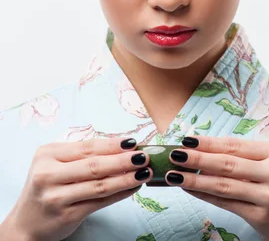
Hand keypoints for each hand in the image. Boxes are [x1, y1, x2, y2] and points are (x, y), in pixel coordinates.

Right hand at [2, 138, 152, 240]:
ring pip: (99, 185)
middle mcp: (48, 175)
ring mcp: (56, 197)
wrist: (27, 223)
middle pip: (94, 165)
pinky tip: (133, 187)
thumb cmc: (48, 187)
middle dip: (123, 161)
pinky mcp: (66, 215)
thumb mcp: (56, 164)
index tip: (134, 142)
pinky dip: (120, 194)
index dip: (113, 145)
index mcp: (47, 155)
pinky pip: (100, 202)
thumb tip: (124, 146)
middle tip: (144, 157)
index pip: (87, 147)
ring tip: (145, 172)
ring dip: (126, 178)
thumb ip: (83, 155)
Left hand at [164, 136, 268, 240]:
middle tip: (174, 154)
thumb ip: (243, 158)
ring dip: (195, 179)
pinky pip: (226, 203)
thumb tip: (202, 151)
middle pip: (228, 163)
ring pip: (224, 184)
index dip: (209, 142)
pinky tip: (190, 190)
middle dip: (197, 158)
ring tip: (173, 174)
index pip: (236, 145)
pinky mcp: (261, 215)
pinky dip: (205, 196)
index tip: (187, 139)